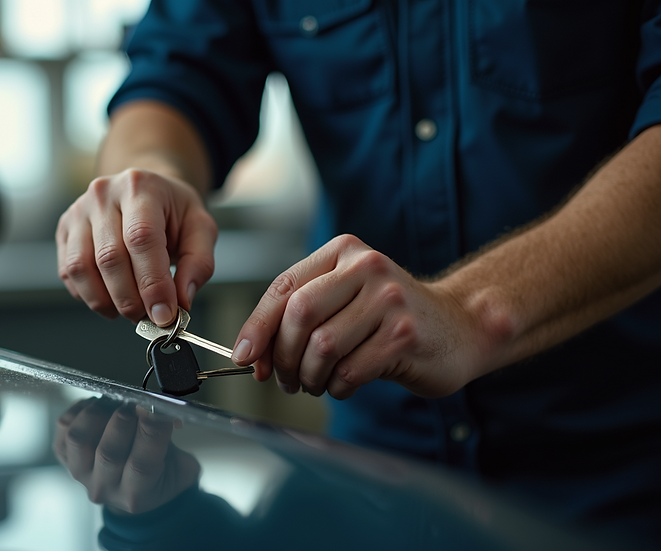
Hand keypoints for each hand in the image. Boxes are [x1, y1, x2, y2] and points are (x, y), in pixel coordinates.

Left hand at [53, 398, 199, 513]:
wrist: (136, 487)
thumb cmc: (162, 472)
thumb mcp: (181, 465)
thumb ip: (172, 441)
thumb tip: (162, 407)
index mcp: (136, 496)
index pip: (142, 465)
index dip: (151, 431)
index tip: (159, 408)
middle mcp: (104, 488)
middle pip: (108, 453)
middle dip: (125, 419)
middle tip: (138, 403)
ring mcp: (80, 473)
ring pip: (80, 438)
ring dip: (99, 413)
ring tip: (116, 404)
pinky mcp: (64, 456)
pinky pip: (64, 426)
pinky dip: (80, 409)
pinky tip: (99, 407)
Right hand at [56, 169, 217, 325]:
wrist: (144, 192)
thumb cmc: (172, 211)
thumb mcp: (200, 228)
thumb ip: (198, 264)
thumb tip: (182, 301)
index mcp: (140, 187)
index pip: (142, 238)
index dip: (152, 283)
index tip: (164, 314)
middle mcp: (103, 194)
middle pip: (109, 258)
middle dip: (131, 299)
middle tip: (150, 317)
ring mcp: (78, 212)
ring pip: (81, 268)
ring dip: (107, 301)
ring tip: (131, 309)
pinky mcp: (64, 231)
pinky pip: (68, 273)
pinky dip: (89, 296)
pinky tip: (111, 297)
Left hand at [232, 235, 495, 399]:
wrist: (460, 326)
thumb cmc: (390, 318)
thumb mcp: (344, 299)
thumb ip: (299, 316)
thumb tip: (251, 353)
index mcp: (344, 252)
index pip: (284, 287)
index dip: (257, 327)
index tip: (245, 357)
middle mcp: (367, 267)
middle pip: (298, 315)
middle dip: (283, 355)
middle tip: (285, 378)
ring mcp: (389, 300)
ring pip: (322, 346)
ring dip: (309, 376)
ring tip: (315, 383)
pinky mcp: (404, 335)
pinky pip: (349, 370)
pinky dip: (337, 386)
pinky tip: (344, 384)